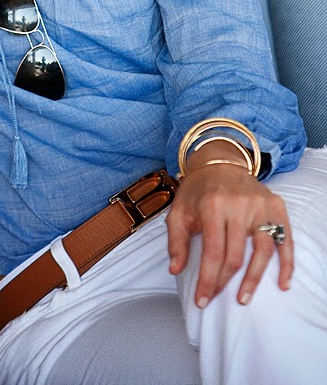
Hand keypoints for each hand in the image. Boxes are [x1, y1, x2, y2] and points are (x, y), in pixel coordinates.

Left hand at [167, 163, 292, 307]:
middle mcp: (239, 204)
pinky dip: (286, 263)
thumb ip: (176, 241)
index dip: (208, 280)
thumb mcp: (179, 211)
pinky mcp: (276, 206)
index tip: (202, 300)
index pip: (213, 252)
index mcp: (213, 205)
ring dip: (253, 279)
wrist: (220, 162)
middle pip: (235, 255)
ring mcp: (260, 205)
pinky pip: (284, 239)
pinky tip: (282, 283)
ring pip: (262, 251)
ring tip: (244, 298)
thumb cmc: (198, 191)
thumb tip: (175, 269)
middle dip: (224, 282)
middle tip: (217, 298)